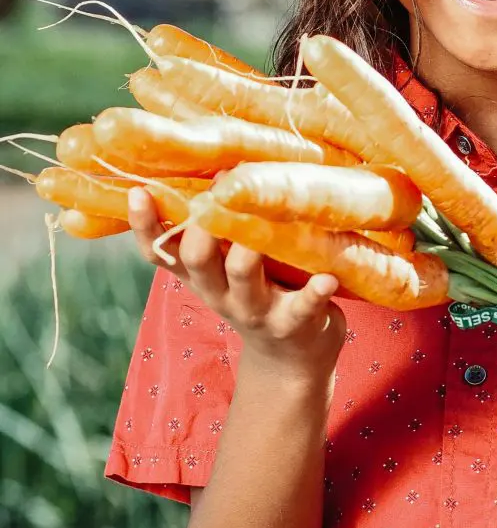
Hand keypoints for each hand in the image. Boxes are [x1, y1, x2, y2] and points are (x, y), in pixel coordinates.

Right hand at [128, 188, 346, 374]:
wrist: (292, 358)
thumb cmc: (259, 294)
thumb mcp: (225, 269)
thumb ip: (214, 230)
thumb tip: (211, 169)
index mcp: (200, 275)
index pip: (159, 252)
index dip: (144, 226)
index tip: (137, 191)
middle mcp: (220, 292)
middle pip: (198, 260)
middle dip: (203, 228)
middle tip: (218, 193)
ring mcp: (256, 310)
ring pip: (242, 276)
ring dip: (247, 250)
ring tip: (258, 225)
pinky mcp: (295, 323)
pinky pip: (303, 306)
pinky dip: (315, 292)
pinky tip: (327, 278)